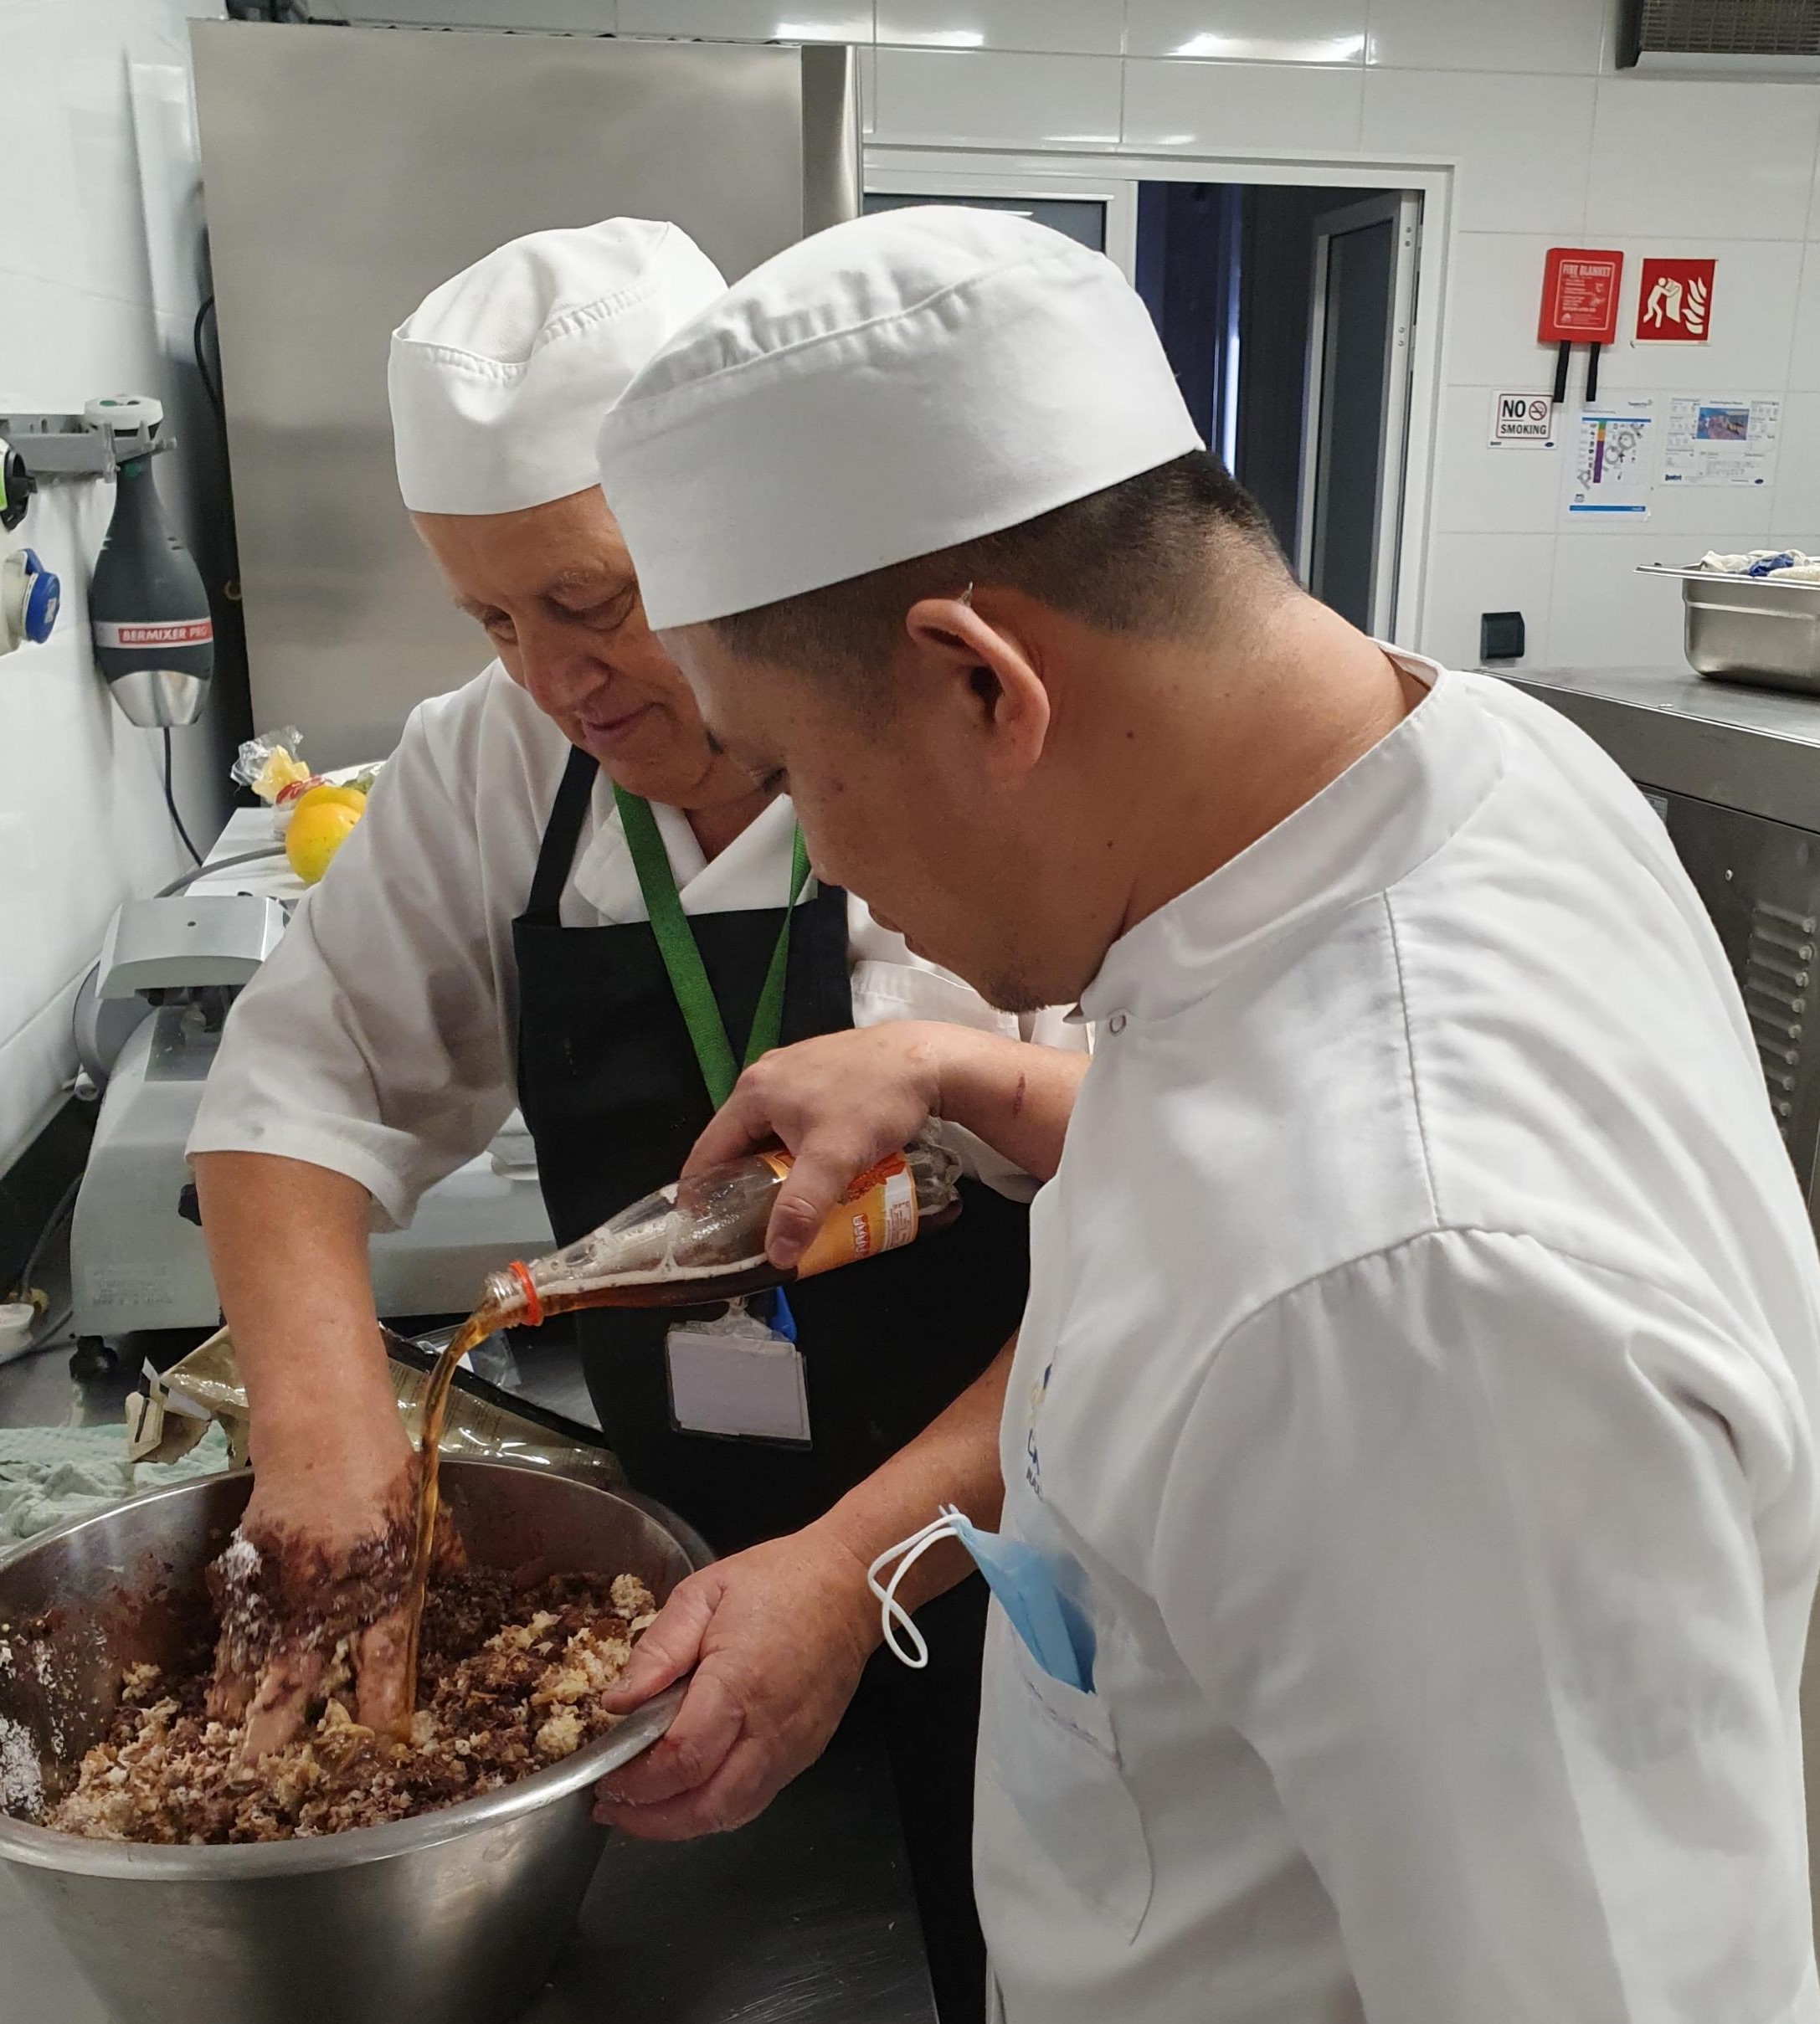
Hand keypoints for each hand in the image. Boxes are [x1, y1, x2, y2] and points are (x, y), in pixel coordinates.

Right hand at [209, 1410, 427, 1758]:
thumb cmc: (387, 1472)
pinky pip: (233, 1624)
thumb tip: (465, 1577)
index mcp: (385, 1592)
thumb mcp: (428, 1519)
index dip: (382, 1712)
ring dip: (242, 1702)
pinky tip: (220, 1689)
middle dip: (281, 1731)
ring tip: (228, 1744)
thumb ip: (442, 1557)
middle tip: (266, 1772)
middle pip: (299, 1680)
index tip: (380, 1746)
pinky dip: (226, 1657)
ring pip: (255, 1659)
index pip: (384, 1667)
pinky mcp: (246, 1569)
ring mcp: (281, 1588)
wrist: (326, 1430)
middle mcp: (329, 1601)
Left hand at [592, 1523, 879, 1841]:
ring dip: (679, 1824)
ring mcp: (792, 1748)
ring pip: (730, 1813)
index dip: (637, 1779)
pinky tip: (685, 1796)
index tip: (604, 1773)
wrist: (852, 1586)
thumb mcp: (704, 1593)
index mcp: (739, 1683)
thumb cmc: (778, 1581)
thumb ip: (658, 1649)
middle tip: (610, 1808)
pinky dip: (713, 1810)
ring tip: (638, 1811)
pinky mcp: (805, 1754)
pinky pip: (754, 1800)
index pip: (682, 1758)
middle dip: (649, 1819)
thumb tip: (617, 1703)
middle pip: (706, 1806)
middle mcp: (769, 1729)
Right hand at [687, 1022, 973, 1267]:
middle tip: (749, 1224)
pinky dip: (796, 1146)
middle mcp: (765, 1075)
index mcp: (753, 1092)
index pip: (707, 1150)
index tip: (701, 1229)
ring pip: (768, 1129)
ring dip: (772, 1165)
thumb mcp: (834, 1159)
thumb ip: (801, 1208)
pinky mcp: (822, 1069)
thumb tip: (776, 1257)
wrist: (928, 1059)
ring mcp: (794, 1068)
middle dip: (740, 1182)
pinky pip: (794, 1116)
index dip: (699, 1193)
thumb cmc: (873, 1103)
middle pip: (737, 1140)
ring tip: (784, 1202)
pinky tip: (817, 1166)